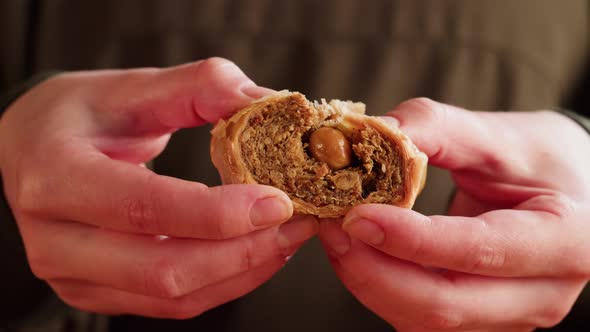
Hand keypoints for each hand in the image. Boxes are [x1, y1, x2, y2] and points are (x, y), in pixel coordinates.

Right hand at [0, 58, 317, 317]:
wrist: (31, 150)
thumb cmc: (80, 116)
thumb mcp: (132, 87)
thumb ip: (201, 87)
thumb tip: (269, 103)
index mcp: (57, 176)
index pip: (145, 208)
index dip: (218, 213)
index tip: (278, 202)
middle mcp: (57, 239)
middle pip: (165, 268)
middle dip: (244, 251)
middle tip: (297, 222)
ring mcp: (74, 275)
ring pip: (174, 296)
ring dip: (243, 271)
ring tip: (287, 237)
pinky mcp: (98, 292)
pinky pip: (172, 303)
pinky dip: (224, 282)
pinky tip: (255, 252)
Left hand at [319, 98, 589, 330]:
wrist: (567, 190)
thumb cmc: (538, 159)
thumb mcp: (497, 133)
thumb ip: (435, 128)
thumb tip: (370, 132)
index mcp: (565, 240)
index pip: (479, 251)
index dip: (411, 240)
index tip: (356, 215)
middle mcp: (542, 293)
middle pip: (444, 304)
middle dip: (374, 270)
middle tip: (331, 225)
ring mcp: (507, 316)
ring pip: (423, 321)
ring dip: (369, 281)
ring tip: (337, 234)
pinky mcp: (478, 320)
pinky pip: (417, 319)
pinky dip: (380, 287)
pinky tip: (360, 252)